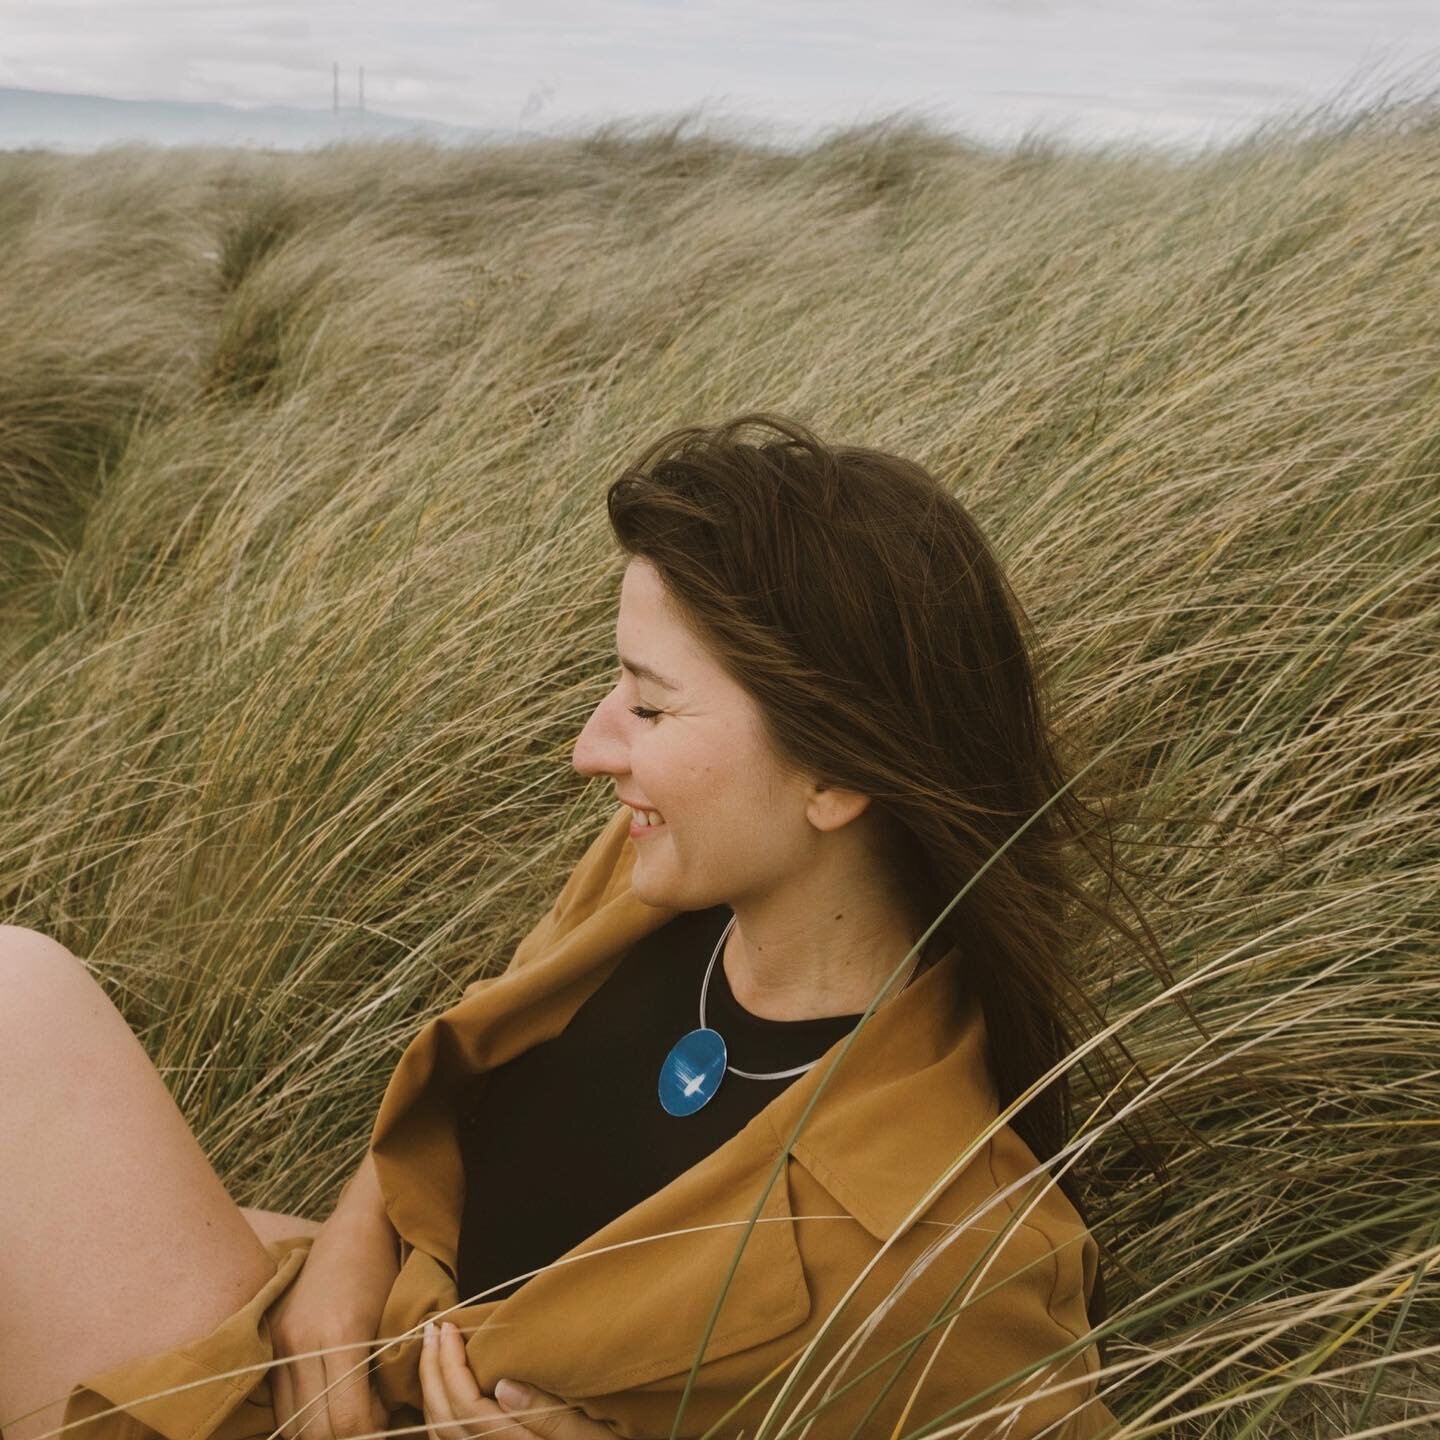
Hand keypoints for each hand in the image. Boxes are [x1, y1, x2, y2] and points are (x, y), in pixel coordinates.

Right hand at [269, 1216, 399, 1439]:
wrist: (359, 1224)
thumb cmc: (388, 1269)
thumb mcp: (394, 1321)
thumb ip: (385, 1374)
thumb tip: (382, 1424)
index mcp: (341, 1333)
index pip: (347, 1420)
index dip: (370, 1430)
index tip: (387, 1417)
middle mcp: (303, 1340)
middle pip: (315, 1429)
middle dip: (346, 1433)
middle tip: (369, 1417)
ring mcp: (282, 1338)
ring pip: (291, 1419)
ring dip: (320, 1426)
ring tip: (349, 1406)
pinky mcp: (271, 1335)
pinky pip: (279, 1396)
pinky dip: (302, 1408)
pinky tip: (328, 1393)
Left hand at [419, 1319, 618, 1438]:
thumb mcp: (590, 1433)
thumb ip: (548, 1414)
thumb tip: (503, 1384)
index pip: (466, 1406)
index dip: (450, 1365)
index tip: (450, 1328)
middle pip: (444, 1418)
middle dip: (431, 1370)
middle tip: (431, 1329)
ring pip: (440, 1433)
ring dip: (430, 1388)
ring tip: (431, 1350)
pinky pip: (448, 1439)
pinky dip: (438, 1409)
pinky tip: (443, 1385)